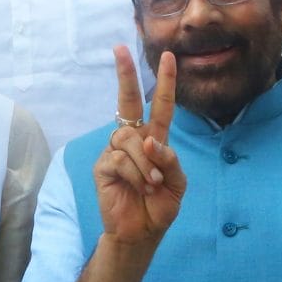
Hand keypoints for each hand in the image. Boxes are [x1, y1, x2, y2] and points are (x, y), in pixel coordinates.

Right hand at [92, 47, 182, 248]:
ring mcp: (115, 151)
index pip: (161, 106)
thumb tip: (149, 141)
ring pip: (129, 138)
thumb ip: (169, 159)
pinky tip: (140, 188)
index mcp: (154, 139)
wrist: (142, 232)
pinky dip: (136, 174)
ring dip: (146, 162)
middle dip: (125, 75)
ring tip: (152, 184)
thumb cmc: (160, 206)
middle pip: (127, 101)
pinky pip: (120, 159)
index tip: (169, 56)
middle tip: (119, 49)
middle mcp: (133, 140)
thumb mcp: (178, 183)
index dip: (166, 82)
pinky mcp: (103, 166)